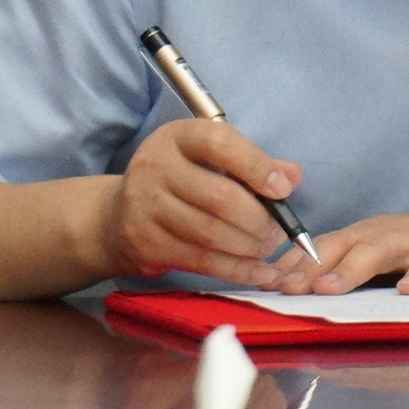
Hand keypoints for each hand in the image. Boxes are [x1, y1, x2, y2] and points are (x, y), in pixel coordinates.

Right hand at [104, 119, 305, 286]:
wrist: (117, 215)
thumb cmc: (180, 181)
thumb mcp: (210, 159)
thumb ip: (253, 163)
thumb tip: (291, 176)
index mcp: (177, 137)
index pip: (220, 143)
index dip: (257, 166)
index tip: (283, 189)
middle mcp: (155, 167)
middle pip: (220, 197)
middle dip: (260, 219)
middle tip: (279, 231)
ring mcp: (145, 206)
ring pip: (211, 233)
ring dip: (249, 246)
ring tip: (267, 247)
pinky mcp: (145, 242)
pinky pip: (201, 261)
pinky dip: (237, 270)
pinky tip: (259, 272)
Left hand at [275, 199, 408, 295]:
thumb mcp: (387, 254)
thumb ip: (352, 268)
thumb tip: (303, 292)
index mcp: (367, 233)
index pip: (321, 245)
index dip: (294, 263)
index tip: (267, 283)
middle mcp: (386, 232)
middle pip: (341, 245)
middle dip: (310, 267)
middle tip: (286, 289)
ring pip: (377, 251)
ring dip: (350, 270)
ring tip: (328, 289)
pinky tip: (407, 291)